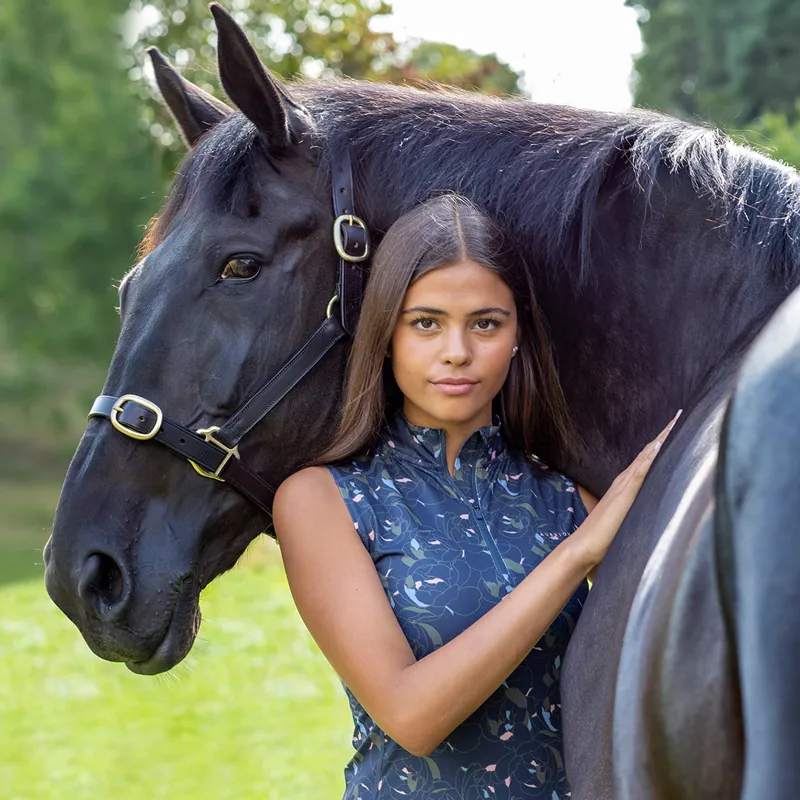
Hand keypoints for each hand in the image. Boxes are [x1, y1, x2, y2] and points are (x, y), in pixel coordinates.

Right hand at [573, 410, 681, 568]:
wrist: (584, 545)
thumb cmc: (602, 537)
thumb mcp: (622, 519)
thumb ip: (630, 509)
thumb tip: (642, 510)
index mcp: (625, 486)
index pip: (645, 460)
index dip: (658, 445)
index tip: (671, 429)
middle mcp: (624, 480)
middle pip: (647, 453)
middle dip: (662, 435)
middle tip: (677, 417)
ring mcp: (625, 485)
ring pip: (645, 456)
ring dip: (660, 439)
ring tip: (673, 423)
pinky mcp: (626, 493)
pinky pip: (641, 469)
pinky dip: (651, 455)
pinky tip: (659, 444)